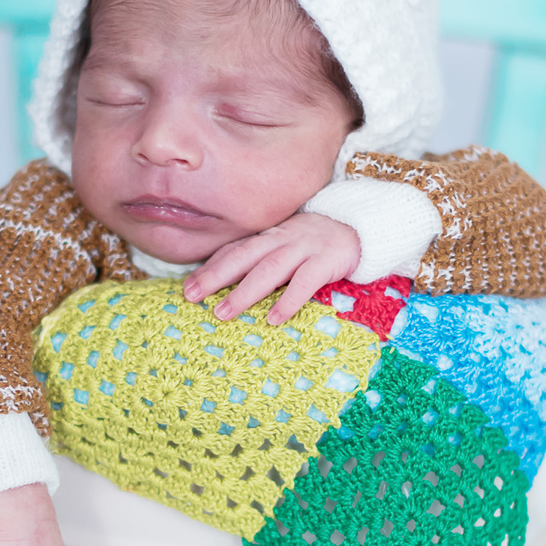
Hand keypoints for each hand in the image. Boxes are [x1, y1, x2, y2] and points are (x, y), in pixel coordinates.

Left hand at [183, 211, 359, 323]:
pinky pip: (305, 282)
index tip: (186, 288)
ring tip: (223, 313)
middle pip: (244, 256)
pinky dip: (288, 300)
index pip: (234, 250)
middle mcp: (282, 239)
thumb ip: (261, 258)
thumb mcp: (285, 245)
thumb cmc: (315, 243)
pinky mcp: (327, 260)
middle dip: (216, 276)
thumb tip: (226, 280)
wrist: (359, 226)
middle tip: (191, 296)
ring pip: (269, 269)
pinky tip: (274, 319)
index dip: (210, 267)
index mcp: (269, 237)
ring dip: (244, 291)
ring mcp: (304, 248)